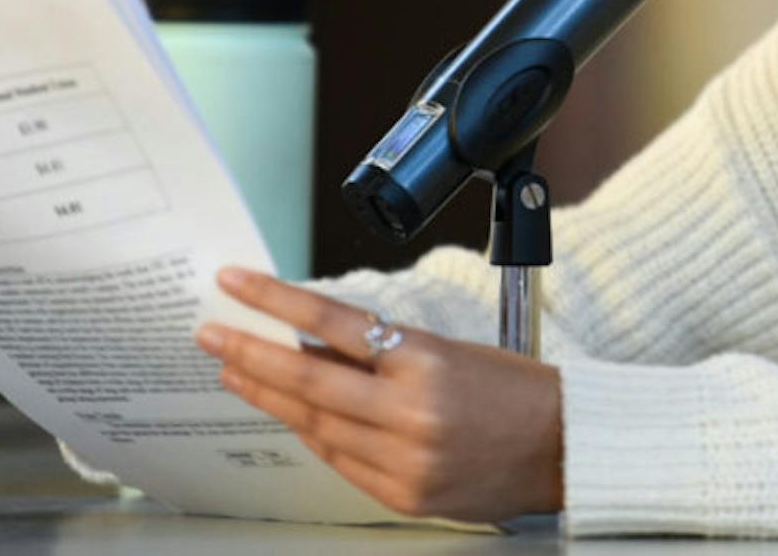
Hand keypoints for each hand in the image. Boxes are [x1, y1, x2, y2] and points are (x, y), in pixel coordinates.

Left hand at [198, 266, 562, 522]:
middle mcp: (410, 412)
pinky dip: (314, 436)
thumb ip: (383, 353)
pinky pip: (341, 463)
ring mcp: (404, 459)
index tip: (234, 283)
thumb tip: (314, 341)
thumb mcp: (450, 352)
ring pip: (315, 424)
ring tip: (238, 374)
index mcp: (425, 361)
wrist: (566, 447)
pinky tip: (293, 417)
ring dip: (271, 397)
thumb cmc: (517, 391)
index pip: (330, 320)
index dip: (275, 299)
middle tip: (211, 335)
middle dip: (249, 354)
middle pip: (307, 378)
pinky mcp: (404, 495)